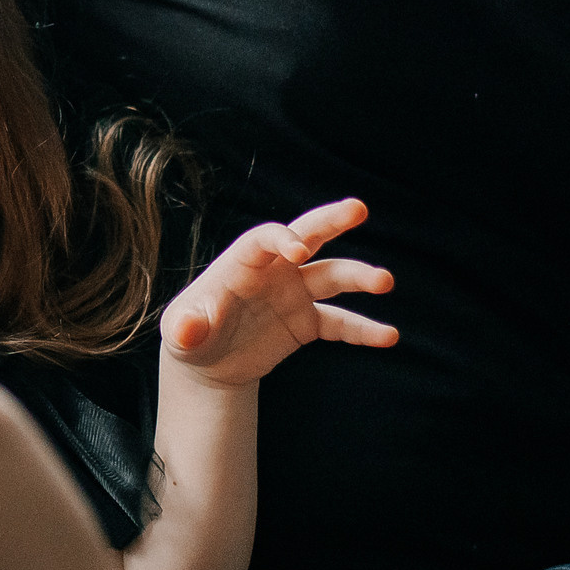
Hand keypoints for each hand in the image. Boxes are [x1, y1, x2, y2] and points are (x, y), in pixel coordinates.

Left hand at [161, 198, 397, 388]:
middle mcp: (272, 271)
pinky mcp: (307, 322)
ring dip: (359, 276)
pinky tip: (388, 336)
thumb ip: (187, 329)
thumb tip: (187, 330)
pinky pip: (340, 322)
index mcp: (240, 264)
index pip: (263, 239)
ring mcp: (293, 294)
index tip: (299, 249)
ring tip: (386, 280)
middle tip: (358, 208)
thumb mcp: (181, 335)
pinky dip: (363, 329)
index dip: (282, 239)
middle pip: (306, 235)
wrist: (208, 361)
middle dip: (330, 220)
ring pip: (332, 275)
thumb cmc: (190, 336)